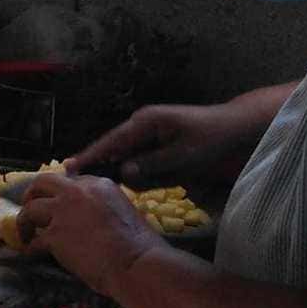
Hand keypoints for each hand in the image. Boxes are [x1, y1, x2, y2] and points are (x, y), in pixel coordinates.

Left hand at [16, 171, 163, 297]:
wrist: (135, 264)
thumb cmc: (140, 246)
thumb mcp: (126, 213)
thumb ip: (105, 208)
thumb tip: (94, 221)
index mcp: (100, 185)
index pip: (70, 181)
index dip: (61, 194)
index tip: (57, 204)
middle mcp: (78, 192)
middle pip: (43, 183)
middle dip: (33, 194)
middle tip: (29, 206)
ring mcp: (63, 212)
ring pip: (30, 208)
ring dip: (25, 221)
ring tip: (25, 233)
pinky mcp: (54, 234)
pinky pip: (34, 240)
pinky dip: (31, 248)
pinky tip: (32, 254)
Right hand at [70, 102, 257, 183]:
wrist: (239, 132)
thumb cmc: (212, 140)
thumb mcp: (183, 156)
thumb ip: (152, 165)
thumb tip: (123, 173)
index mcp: (145, 123)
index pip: (109, 142)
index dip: (89, 156)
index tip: (67, 170)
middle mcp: (142, 128)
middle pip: (117, 155)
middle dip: (124, 172)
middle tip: (141, 184)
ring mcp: (150, 138)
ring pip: (133, 165)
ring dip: (148, 177)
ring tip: (176, 174)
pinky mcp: (158, 149)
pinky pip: (146, 167)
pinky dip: (156, 176)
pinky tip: (176, 175)